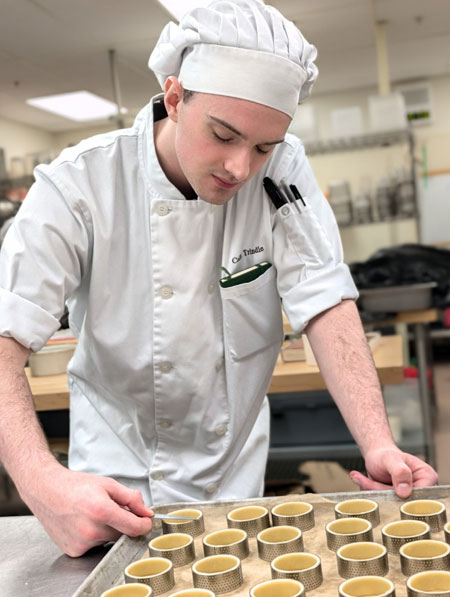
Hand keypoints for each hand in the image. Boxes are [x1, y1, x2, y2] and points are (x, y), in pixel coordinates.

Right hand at [22, 463, 153, 556]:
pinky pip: (94, 546)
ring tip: (91, 513)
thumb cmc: (75, 485)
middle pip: (121, 533)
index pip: (134, 528)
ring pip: (108, 540)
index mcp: (102, 511)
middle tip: (109, 508)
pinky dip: (93, 536)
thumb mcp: (108, 484)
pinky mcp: (74, 551)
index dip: (144, 524)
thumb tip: (146, 512)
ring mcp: (81, 543)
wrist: (46, 490)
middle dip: (121, 522)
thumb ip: (131, 498)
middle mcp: (91, 531)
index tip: (145, 521)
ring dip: (106, 529)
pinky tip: (83, 523)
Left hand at [349, 447, 437, 498]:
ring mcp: (410, 497)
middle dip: (382, 492)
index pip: (419, 496)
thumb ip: (399, 472)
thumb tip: (405, 492)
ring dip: (374, 492)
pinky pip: (384, 503)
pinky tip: (362, 480)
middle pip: (404, 502)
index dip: (401, 496)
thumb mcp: (391, 459)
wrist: (376, 456)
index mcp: (427, 477)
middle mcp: (422, 489)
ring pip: (391, 503)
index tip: (382, 487)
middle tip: (366, 482)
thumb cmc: (386, 455)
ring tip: (360, 478)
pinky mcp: (398, 502)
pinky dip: (371, 493)